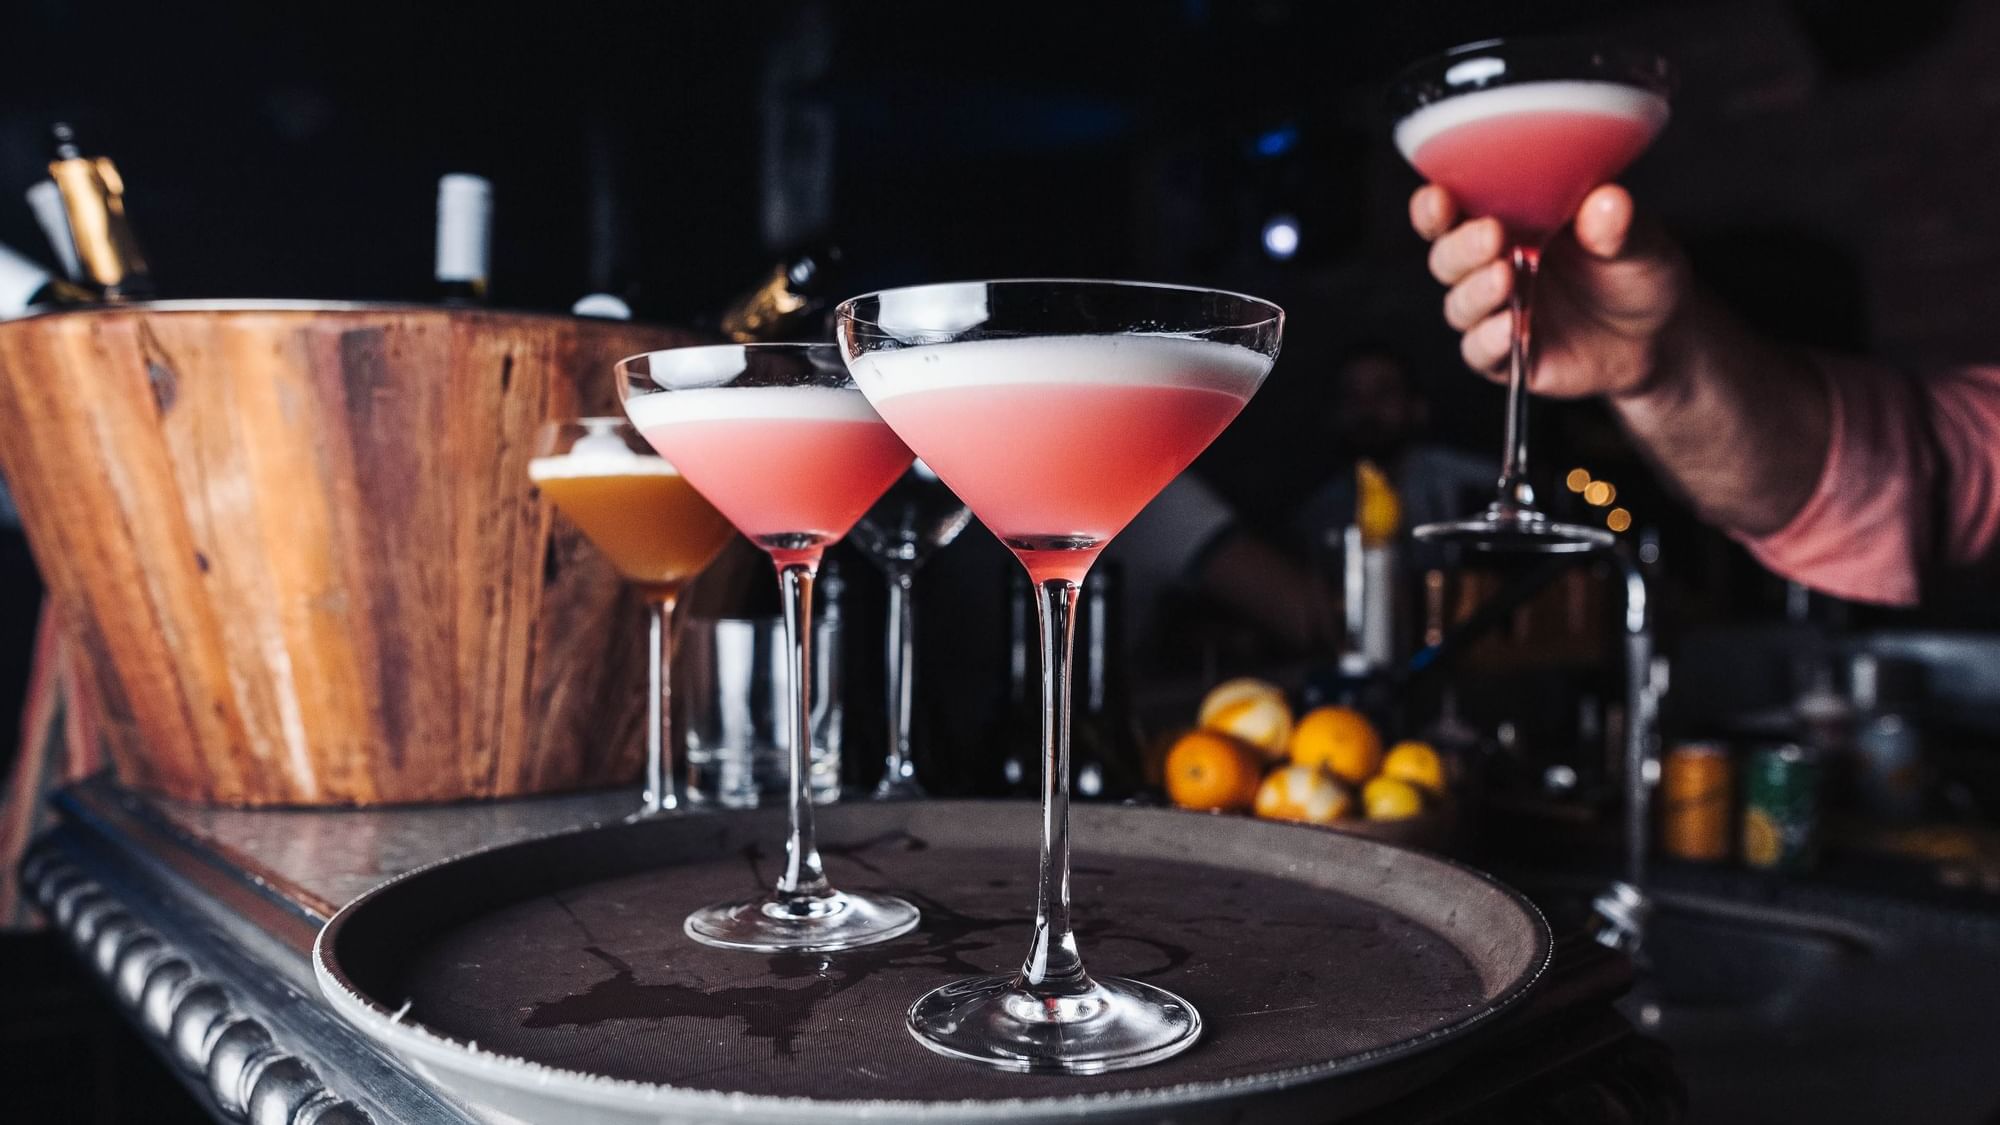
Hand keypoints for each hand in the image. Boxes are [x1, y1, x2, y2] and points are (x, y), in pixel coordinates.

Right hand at [1410, 184, 1689, 399]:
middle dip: (1459, 247)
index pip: (1454, 209)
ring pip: (1458, 304)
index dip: (1435, 205)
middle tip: (1492, 236)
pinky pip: (1479, 352)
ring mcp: (1496, 312)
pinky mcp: (1505, 356)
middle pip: (1446, 257)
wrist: (1658, 337)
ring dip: (1475, 292)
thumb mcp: (1639, 241)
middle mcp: (1492, 265)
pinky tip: (1510, 328)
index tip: (1439, 196)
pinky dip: (1489, 340)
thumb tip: (1606, 201)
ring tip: (1506, 279)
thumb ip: (1618, 224)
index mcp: (1509, 221)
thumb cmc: (1637, 273)